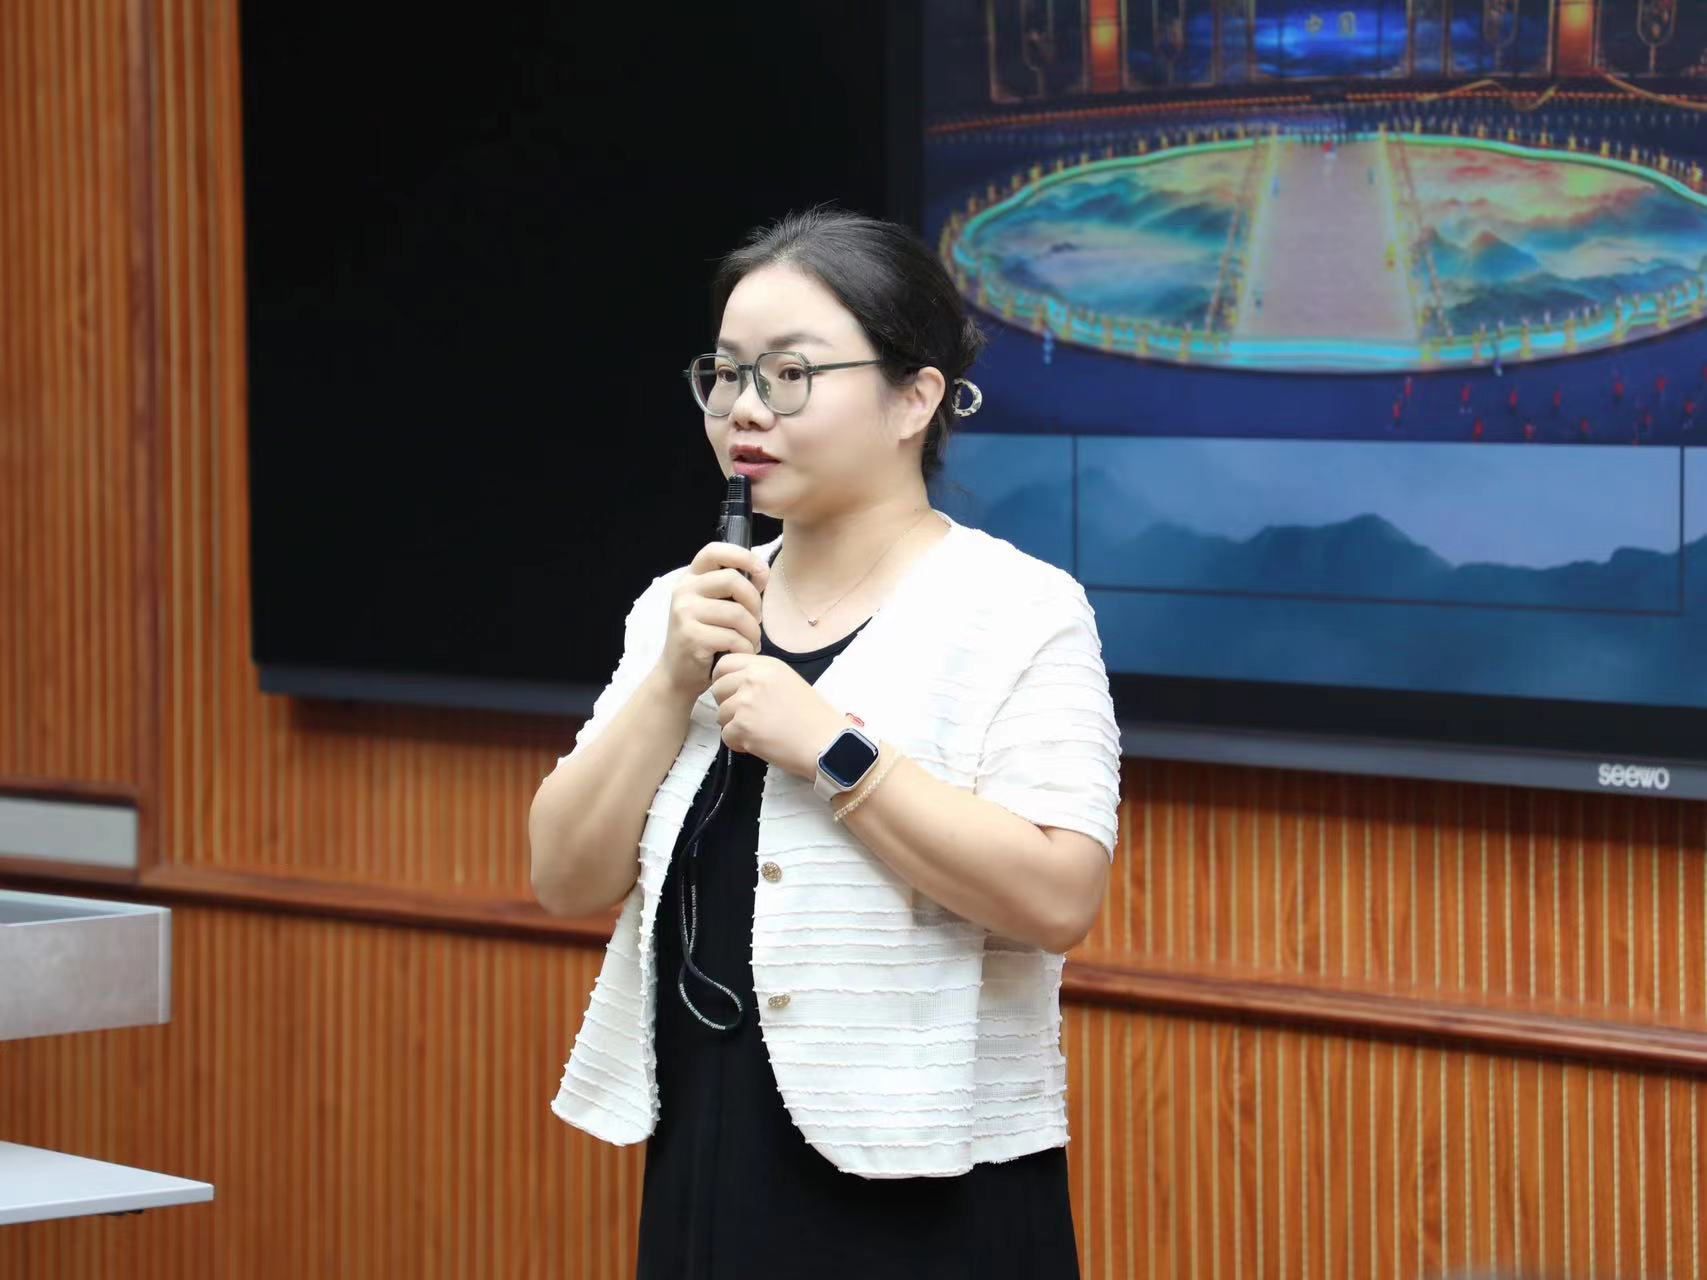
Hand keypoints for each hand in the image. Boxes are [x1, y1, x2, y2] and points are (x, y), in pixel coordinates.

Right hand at [654, 541, 771, 702]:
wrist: (678, 675)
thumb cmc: (704, 639)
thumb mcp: (714, 608)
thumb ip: (733, 590)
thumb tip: (761, 574)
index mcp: (691, 578)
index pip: (714, 551)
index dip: (743, 556)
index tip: (762, 573)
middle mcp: (684, 591)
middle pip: (733, 580)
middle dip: (754, 603)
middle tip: (756, 622)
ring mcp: (684, 612)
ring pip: (737, 613)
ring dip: (753, 632)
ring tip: (751, 643)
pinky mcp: (690, 636)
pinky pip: (733, 638)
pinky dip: (745, 649)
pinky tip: (741, 654)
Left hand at [708, 652, 847, 781]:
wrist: (826, 743)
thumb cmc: (814, 717)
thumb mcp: (788, 682)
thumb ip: (762, 678)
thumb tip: (736, 685)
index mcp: (767, 665)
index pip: (725, 663)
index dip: (723, 679)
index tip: (731, 693)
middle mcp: (754, 678)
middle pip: (717, 688)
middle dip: (726, 705)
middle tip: (746, 717)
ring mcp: (746, 702)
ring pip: (720, 714)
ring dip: (734, 726)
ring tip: (758, 732)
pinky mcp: (742, 726)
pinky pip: (726, 736)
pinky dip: (739, 744)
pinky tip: (759, 744)